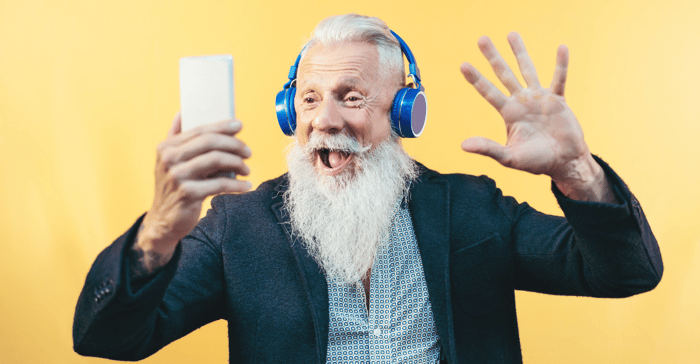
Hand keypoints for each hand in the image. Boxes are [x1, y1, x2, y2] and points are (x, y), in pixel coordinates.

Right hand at [137, 112, 251, 260]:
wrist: (163, 221)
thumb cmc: (172, 187)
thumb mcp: (168, 161)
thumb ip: (175, 136)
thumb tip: (182, 112)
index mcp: (166, 147)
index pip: (200, 130)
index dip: (222, 126)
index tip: (239, 125)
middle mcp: (169, 159)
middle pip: (210, 142)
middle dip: (234, 144)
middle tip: (248, 152)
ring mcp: (177, 177)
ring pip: (216, 160)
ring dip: (238, 164)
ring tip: (246, 169)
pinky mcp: (188, 194)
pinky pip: (220, 184)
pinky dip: (236, 185)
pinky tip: (245, 186)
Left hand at [460, 32, 614, 201]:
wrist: (564, 163)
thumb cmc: (536, 162)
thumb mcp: (509, 158)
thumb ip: (488, 148)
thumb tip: (463, 145)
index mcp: (508, 114)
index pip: (488, 92)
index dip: (476, 79)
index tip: (463, 65)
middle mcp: (521, 102)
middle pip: (504, 74)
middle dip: (493, 57)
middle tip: (482, 39)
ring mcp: (539, 99)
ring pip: (528, 70)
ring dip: (520, 52)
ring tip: (511, 34)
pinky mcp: (558, 100)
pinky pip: (559, 78)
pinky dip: (561, 64)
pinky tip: (561, 48)